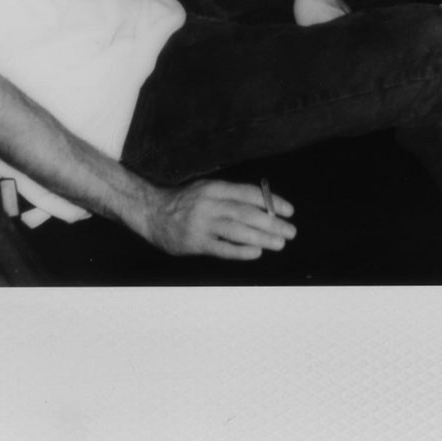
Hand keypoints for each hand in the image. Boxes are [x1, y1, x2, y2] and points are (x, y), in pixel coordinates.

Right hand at [144, 179, 296, 259]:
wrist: (151, 212)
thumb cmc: (185, 202)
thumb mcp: (207, 190)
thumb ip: (231, 197)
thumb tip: (265, 208)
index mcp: (215, 188)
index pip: (250, 193)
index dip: (272, 202)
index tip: (289, 211)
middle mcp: (210, 203)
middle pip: (248, 212)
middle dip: (273, 223)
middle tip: (291, 231)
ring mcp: (202, 224)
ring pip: (238, 230)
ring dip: (262, 238)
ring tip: (279, 243)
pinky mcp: (194, 242)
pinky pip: (221, 248)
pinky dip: (240, 251)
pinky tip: (255, 253)